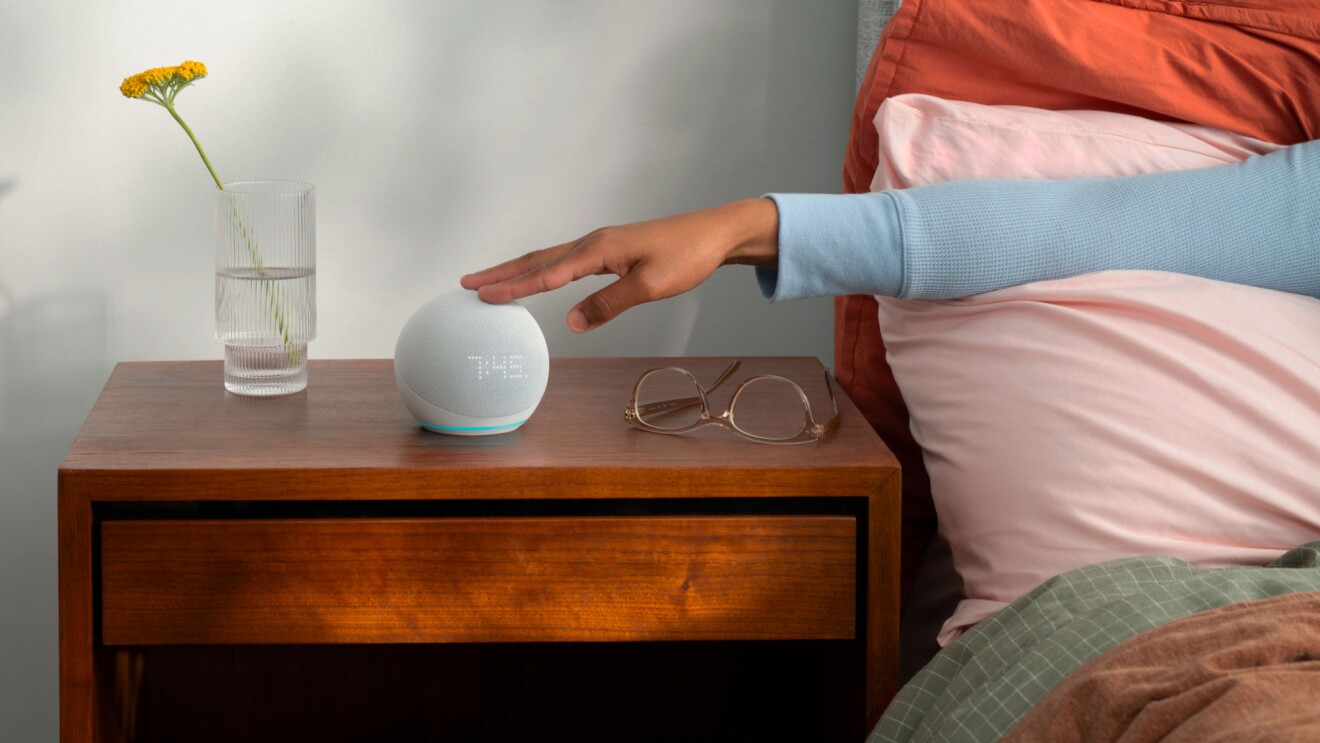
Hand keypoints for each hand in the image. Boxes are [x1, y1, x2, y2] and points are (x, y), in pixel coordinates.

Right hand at [460, 198, 778, 331]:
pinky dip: (541, 269)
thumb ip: (609, 304)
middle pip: (537, 260)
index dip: (515, 288)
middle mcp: (593, 242)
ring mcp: (600, 244)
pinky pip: (564, 260)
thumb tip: (573, 324)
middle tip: (466, 285)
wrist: (714, 233)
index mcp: (599, 249)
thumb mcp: (650, 287)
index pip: (548, 274)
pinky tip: (537, 277)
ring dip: (517, 270)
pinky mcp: (609, 249)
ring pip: (548, 258)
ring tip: (488, 280)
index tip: (483, 297)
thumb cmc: (687, 257)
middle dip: (501, 274)